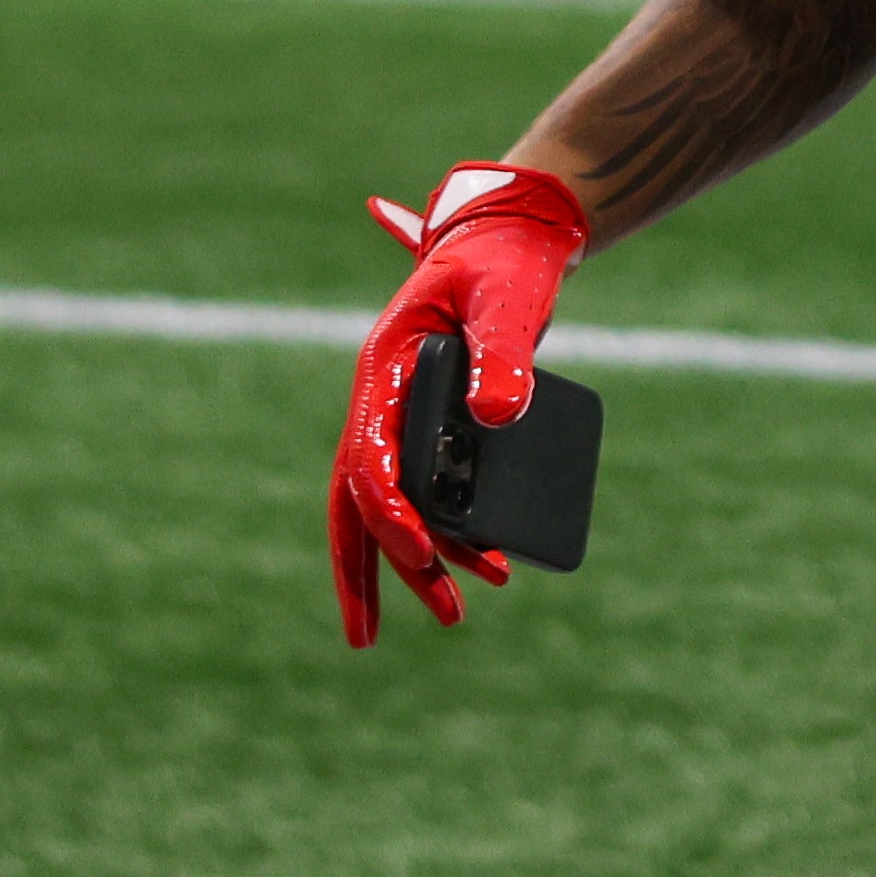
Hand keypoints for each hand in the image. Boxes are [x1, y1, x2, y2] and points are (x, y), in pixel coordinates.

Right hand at [329, 164, 590, 648]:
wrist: (520, 236)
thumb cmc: (507, 260)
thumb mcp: (509, 299)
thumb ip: (504, 352)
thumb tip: (498, 417)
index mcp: (386, 369)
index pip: (370, 460)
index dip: (392, 515)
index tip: (424, 557)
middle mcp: (384, 398)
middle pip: (355, 499)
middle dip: (363, 570)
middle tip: (367, 640)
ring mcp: (408, 412)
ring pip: (390, 504)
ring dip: (414, 562)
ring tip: (453, 614)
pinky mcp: (439, 421)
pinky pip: (431, 489)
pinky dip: (452, 530)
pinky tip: (485, 560)